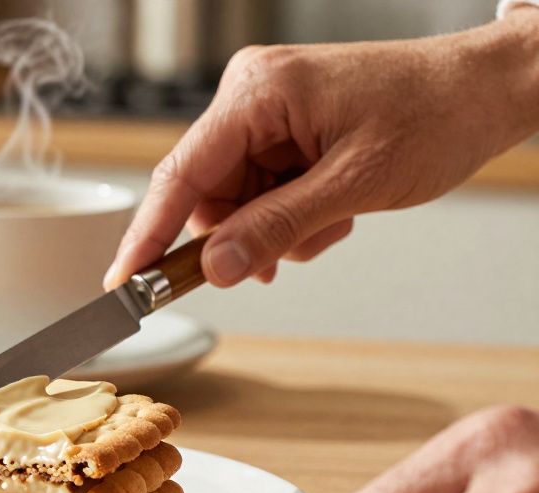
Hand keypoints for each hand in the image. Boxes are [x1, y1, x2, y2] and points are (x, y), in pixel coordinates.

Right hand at [105, 9, 538, 289]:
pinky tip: (330, 213)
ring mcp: (265, 113)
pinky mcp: (283, 130)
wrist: (486, 91)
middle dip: (239, 237)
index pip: (182, 172)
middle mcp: (251, 96)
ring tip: (328, 225)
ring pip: (235, 200)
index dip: (149, 232)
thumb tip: (216, 268)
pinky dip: (289, 216)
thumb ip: (278, 228)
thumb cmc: (435, 115)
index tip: (124, 282)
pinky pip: (260, 191)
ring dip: (273, 230)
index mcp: (258, 92)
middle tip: (275, 266)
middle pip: (207, 192)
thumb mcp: (355, 184)